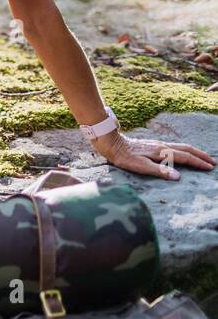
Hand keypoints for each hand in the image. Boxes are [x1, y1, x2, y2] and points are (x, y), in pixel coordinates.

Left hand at [92, 129, 214, 179]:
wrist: (110, 142)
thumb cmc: (123, 156)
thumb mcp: (140, 166)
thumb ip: (159, 171)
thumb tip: (178, 176)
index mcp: (161, 152)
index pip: (185, 157)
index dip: (198, 162)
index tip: (210, 167)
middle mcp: (162, 146)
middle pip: (186, 149)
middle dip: (200, 155)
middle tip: (212, 162)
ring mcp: (157, 144)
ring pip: (180, 147)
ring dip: (193, 152)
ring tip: (202, 157)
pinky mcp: (152, 145)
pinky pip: (173, 147)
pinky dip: (183, 150)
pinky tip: (181, 153)